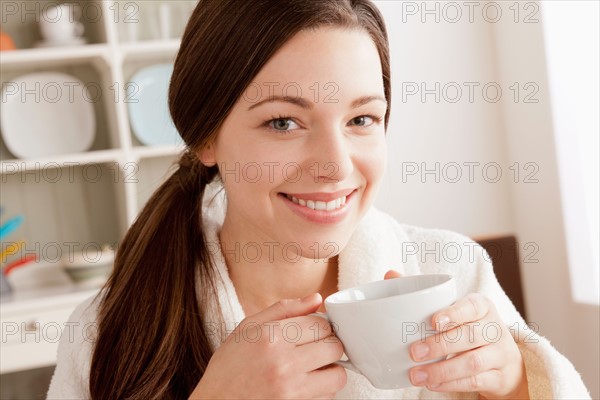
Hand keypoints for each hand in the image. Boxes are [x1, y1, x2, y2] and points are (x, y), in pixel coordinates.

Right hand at [189, 293, 346, 398]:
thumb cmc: (229, 367)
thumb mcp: (248, 328)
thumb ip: (285, 309)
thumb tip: (316, 299)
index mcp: (271, 337)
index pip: (321, 324)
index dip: (321, 325)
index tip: (314, 330)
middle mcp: (283, 364)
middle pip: (334, 347)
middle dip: (329, 345)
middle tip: (315, 348)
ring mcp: (292, 391)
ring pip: (338, 375)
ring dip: (329, 369)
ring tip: (312, 368)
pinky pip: (329, 397)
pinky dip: (322, 390)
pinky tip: (304, 384)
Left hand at [384, 270, 528, 398]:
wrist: (504, 361)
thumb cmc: (469, 327)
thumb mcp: (454, 308)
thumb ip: (423, 294)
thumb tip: (390, 274)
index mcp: (481, 306)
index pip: (472, 306)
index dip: (453, 313)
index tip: (432, 321)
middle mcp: (494, 328)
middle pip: (470, 336)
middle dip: (440, 345)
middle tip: (414, 352)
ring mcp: (499, 354)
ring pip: (473, 362)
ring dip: (442, 371)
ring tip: (417, 375)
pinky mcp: (499, 377)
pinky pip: (475, 382)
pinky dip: (452, 385)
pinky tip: (433, 384)